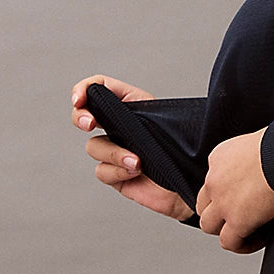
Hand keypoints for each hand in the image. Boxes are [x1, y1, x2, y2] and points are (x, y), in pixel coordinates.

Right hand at [71, 74, 192, 221]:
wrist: (195, 185)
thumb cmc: (187, 152)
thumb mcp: (169, 121)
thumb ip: (146, 108)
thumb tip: (123, 101)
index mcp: (132, 106)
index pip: (100, 88)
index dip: (84, 89)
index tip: (79, 99)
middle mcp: (120, 127)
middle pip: (83, 115)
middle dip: (80, 116)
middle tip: (89, 123)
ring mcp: (115, 151)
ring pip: (94, 147)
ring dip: (114, 153)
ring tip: (138, 162)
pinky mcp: (116, 175)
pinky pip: (103, 171)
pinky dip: (117, 171)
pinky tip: (136, 172)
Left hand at [196, 130, 273, 252]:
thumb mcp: (259, 143)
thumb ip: (254, 156)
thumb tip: (269, 162)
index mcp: (218, 159)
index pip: (211, 182)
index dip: (224, 193)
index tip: (243, 198)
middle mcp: (214, 181)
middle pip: (204, 205)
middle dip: (218, 214)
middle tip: (240, 217)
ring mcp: (222, 203)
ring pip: (209, 226)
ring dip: (226, 230)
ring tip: (248, 232)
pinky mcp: (237, 221)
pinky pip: (229, 242)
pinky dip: (242, 245)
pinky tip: (259, 239)